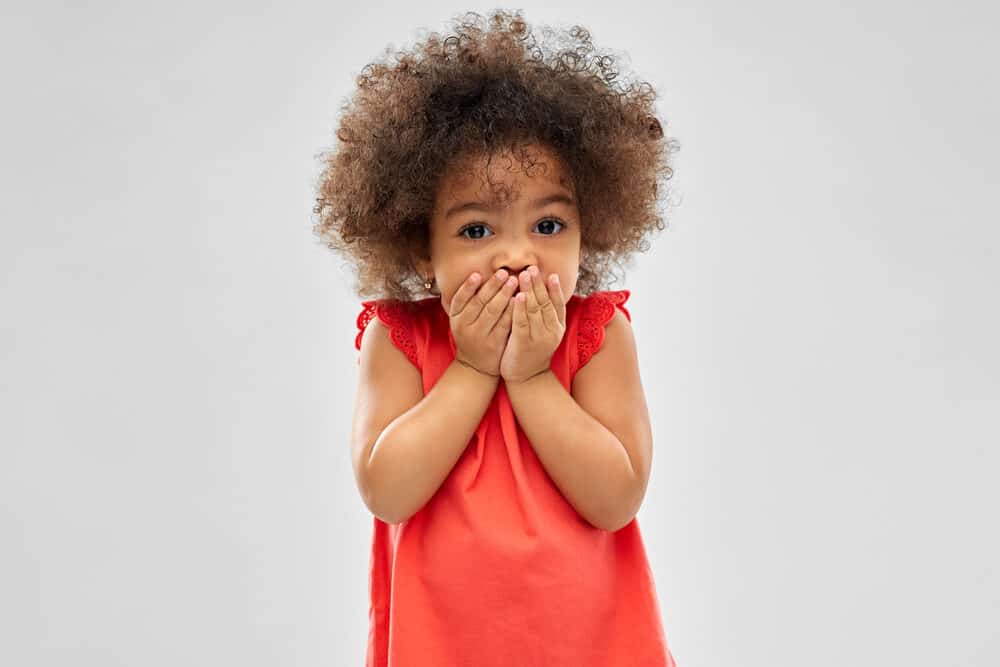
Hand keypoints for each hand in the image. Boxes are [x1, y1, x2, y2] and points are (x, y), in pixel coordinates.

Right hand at [450, 269, 518, 376]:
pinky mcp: (495, 343)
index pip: (460, 299)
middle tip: (504, 272)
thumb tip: (479, 275)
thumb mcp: (462, 320)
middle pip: (479, 302)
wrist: (476, 367)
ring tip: (514, 281)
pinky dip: (511, 310)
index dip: (468, 286)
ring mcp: (480, 336)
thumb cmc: (471, 335)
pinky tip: (519, 299)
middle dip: (492, 286)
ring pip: (492, 312)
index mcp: (456, 318)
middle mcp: (465, 327)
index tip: (478, 274)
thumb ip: (468, 302)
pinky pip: (504, 324)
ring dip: (504, 294)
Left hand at [499, 266, 566, 383]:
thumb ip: (545, 314)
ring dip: (529, 290)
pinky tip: (517, 296)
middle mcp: (551, 331)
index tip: (550, 273)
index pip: (558, 304)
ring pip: (534, 310)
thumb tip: (544, 291)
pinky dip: (520, 308)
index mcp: (557, 327)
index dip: (555, 289)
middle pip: (545, 303)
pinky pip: (522, 323)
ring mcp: (538, 338)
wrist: (527, 379)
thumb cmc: (533, 351)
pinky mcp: (524, 344)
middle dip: (538, 284)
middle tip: (532, 268)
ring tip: (524, 275)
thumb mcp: (545, 332)